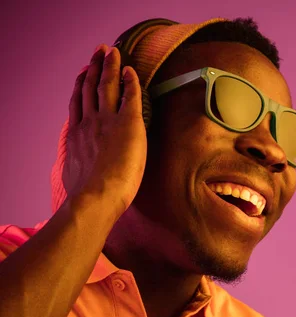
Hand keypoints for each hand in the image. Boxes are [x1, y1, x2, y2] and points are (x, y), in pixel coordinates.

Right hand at [62, 44, 146, 213]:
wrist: (98, 195)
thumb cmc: (88, 193)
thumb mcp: (73, 174)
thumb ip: (75, 162)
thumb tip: (75, 167)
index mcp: (77, 134)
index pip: (78, 103)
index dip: (80, 85)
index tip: (83, 73)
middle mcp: (90, 122)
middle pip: (91, 88)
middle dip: (95, 67)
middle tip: (98, 52)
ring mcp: (108, 120)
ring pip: (107, 86)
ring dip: (110, 66)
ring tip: (111, 52)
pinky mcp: (128, 123)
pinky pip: (130, 95)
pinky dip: (130, 80)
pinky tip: (130, 70)